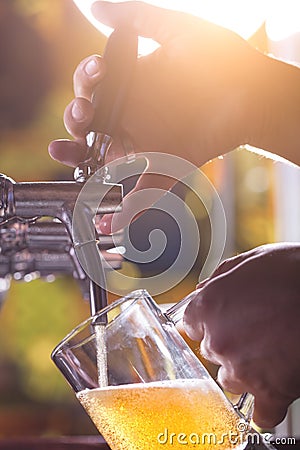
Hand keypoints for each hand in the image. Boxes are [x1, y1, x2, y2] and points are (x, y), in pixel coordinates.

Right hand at [49, 1, 261, 231]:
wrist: (255, 91)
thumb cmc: (220, 58)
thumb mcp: (176, 32)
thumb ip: (137, 20)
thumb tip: (93, 7)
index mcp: (132, 85)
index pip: (94, 86)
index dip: (85, 82)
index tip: (97, 73)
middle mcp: (136, 115)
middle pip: (92, 124)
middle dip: (75, 118)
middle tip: (81, 112)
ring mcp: (150, 143)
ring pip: (105, 157)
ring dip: (80, 158)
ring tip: (63, 151)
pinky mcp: (169, 164)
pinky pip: (144, 191)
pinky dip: (127, 211)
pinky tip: (106, 221)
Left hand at [183, 243, 299, 428]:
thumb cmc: (293, 272)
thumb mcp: (251, 260)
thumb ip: (221, 278)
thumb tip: (205, 290)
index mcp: (209, 305)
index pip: (193, 322)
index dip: (210, 320)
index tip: (221, 321)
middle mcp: (219, 339)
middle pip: (211, 350)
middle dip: (229, 341)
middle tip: (255, 330)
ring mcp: (242, 368)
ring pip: (229, 378)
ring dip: (244, 369)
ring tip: (269, 353)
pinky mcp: (270, 392)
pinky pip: (260, 414)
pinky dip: (266, 405)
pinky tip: (274, 389)